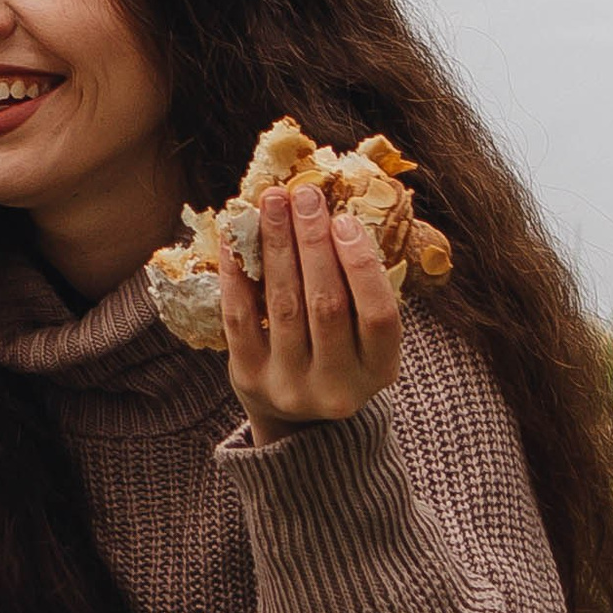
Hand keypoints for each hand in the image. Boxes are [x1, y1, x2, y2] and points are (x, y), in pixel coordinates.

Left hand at [221, 179, 402, 446]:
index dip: (361, 265)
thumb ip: (361, 288)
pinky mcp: (250, 379)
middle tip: (305, 195)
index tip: (344, 219)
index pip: (379, 317)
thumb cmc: (339, 354)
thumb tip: (335, 211)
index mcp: (379, 371)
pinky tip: (234, 237)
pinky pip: (240, 317)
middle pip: (326, 304)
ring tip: (273, 202)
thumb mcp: (365, 336)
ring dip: (277, 245)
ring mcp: (291, 386)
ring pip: (284, 305)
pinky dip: (237, 272)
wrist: (297, 418)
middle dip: (314, 242)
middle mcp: (338, 386)